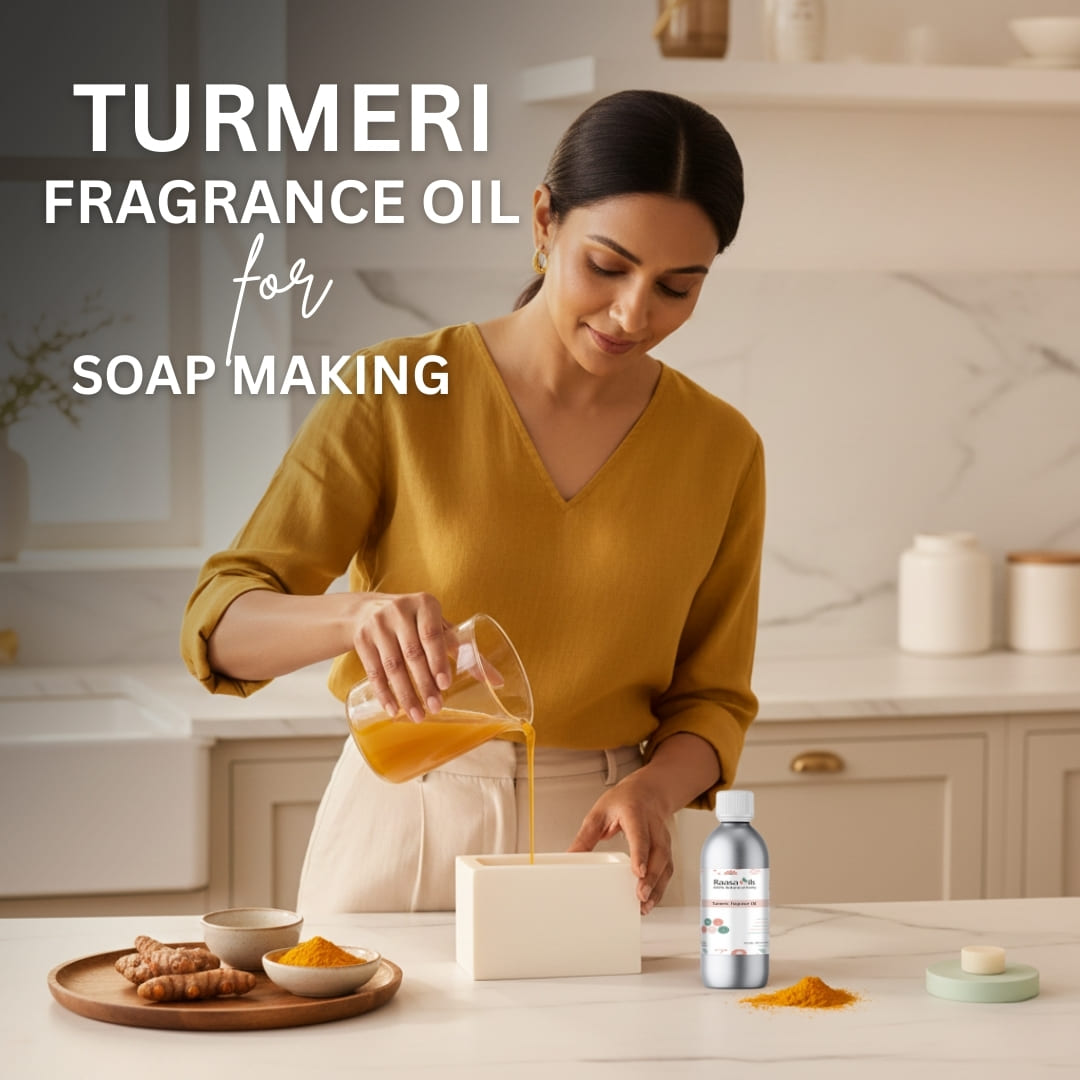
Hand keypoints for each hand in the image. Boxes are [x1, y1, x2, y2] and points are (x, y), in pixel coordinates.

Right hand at [349, 592, 452, 721]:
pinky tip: (393, 710)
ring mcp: (377, 625)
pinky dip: (384, 694)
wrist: (369, 610)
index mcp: (424, 604)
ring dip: (405, 694)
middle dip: (424, 684)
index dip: (438, 660)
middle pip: (412, 654)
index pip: (432, 635)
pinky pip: (373, 671)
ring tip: (417, 715)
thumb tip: (498, 681)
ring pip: (392, 666)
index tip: (445, 685)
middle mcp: (399, 611)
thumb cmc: (417, 622)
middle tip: (435, 708)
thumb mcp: (439, 627)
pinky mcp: (361, 640)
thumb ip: (464, 650)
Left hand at [567, 768, 674, 914]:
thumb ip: (586, 836)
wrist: (648, 792)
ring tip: (644, 906)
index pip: (640, 834)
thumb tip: (571, 857)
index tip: (638, 872)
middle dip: (651, 877)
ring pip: (666, 864)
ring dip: (657, 887)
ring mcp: (663, 839)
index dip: (640, 854)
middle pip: (657, 853)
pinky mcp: (667, 851)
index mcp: (635, 813)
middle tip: (640, 896)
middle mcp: (653, 827)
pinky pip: (667, 871)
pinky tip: (650, 901)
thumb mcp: (599, 813)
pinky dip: (660, 888)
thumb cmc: (624, 801)